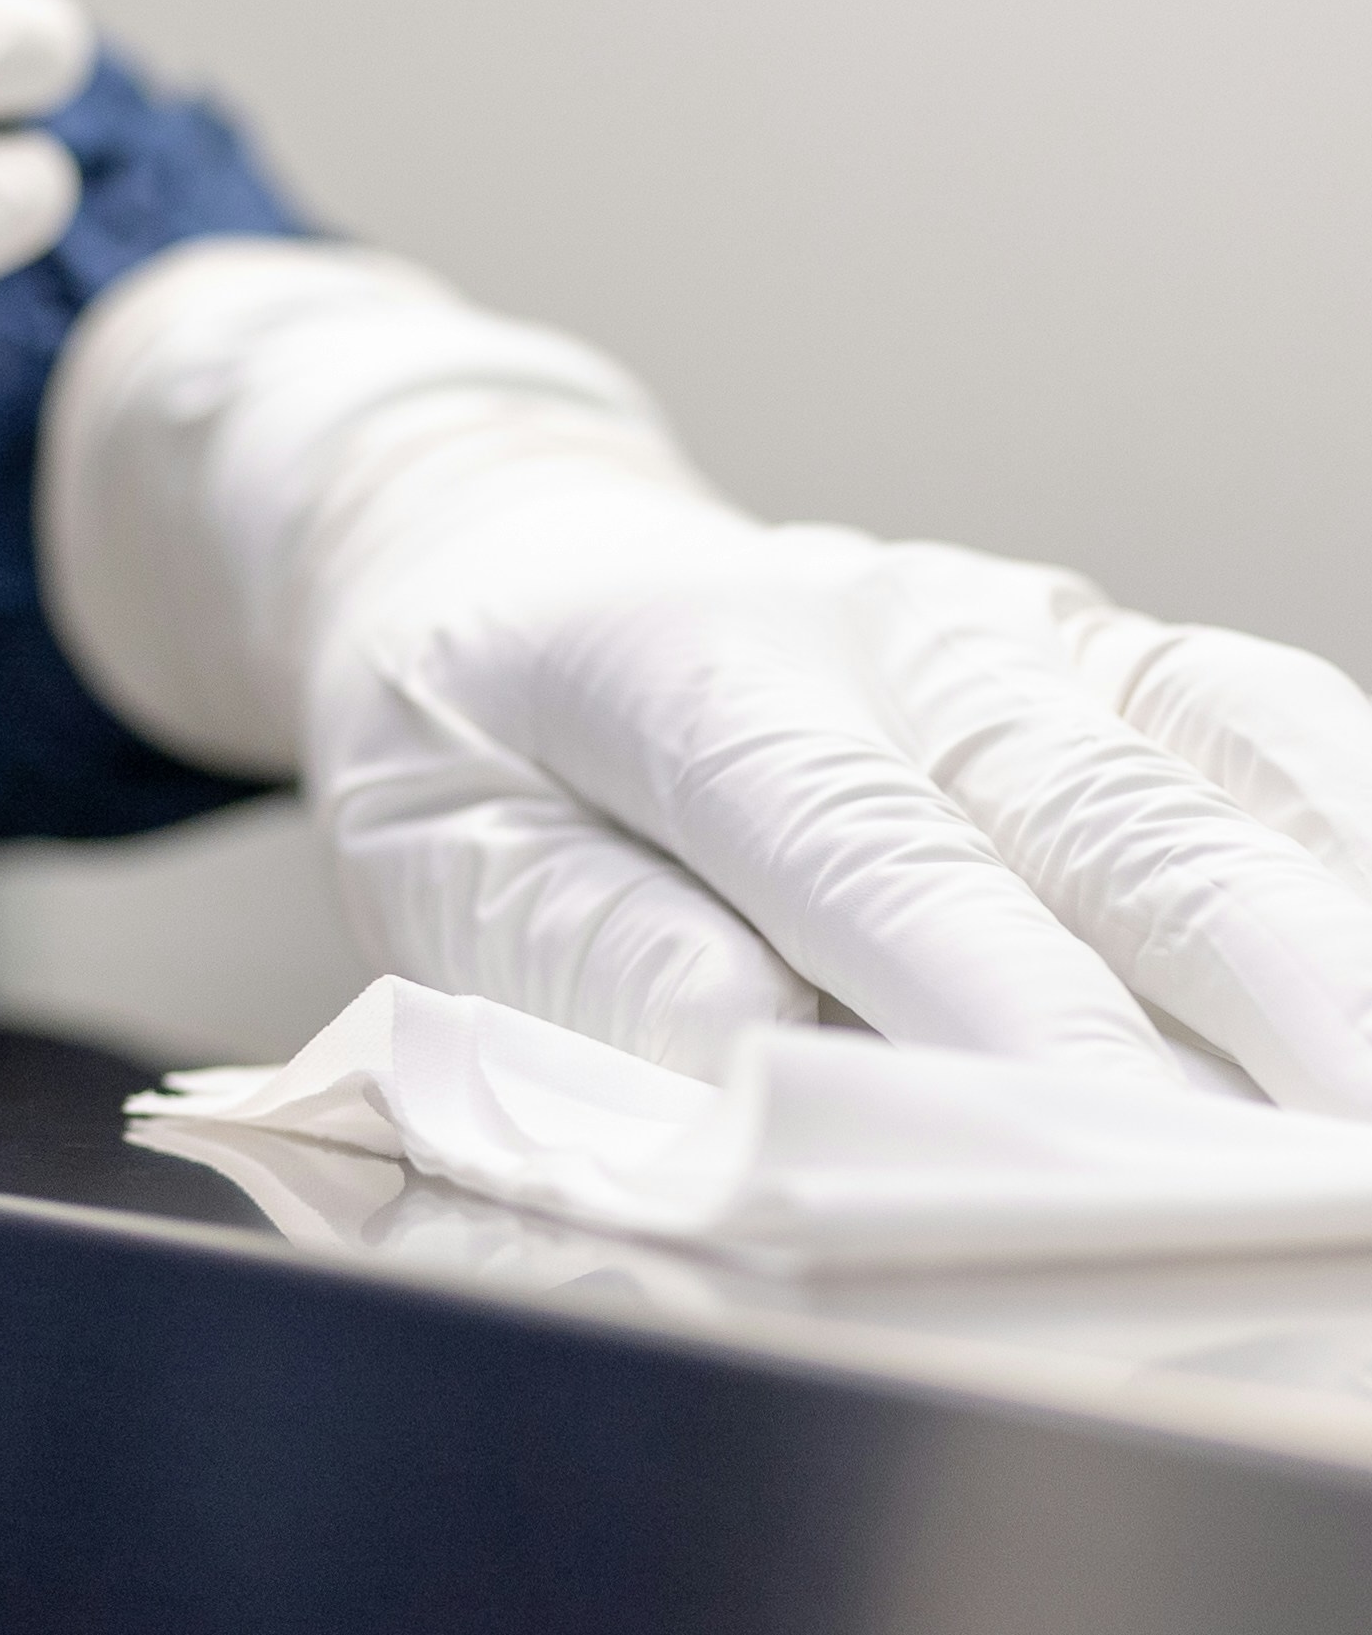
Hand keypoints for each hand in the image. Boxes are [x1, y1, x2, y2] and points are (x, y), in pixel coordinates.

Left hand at [45, 240, 1371, 1113]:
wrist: (512, 562)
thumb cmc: (469, 739)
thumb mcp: (446, 860)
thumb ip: (599, 960)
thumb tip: (774, 1065)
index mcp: (686, 668)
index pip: (869, 854)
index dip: (1001, 1007)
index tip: (1120, 1150)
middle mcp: (878, 623)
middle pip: (1098, 813)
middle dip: (1252, 1000)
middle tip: (1338, 1166)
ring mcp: (1005, 619)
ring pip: (1216, 762)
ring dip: (1335, 931)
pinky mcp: (1085, 643)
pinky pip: (1256, 717)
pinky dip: (1349, 830)